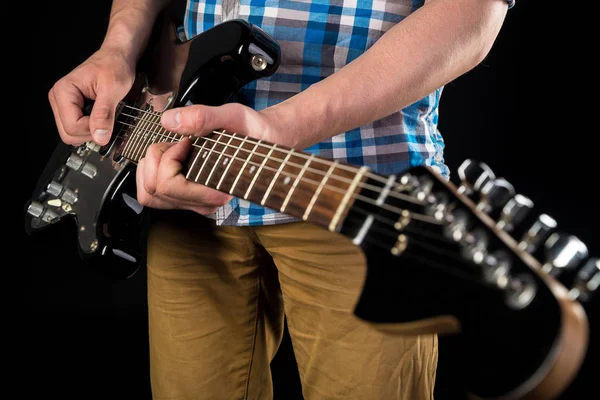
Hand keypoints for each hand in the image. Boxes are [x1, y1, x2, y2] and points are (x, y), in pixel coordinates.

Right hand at [48, 47, 135, 145]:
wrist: (118, 58)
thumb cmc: (114, 66)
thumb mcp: (112, 90)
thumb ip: (104, 114)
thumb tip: (100, 137)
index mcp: (63, 92)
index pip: (71, 126)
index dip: (92, 129)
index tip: (107, 121)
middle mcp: (59, 99)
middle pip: (68, 134)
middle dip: (90, 133)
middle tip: (106, 120)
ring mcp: (64, 106)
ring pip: (72, 135)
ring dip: (91, 132)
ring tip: (104, 117)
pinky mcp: (72, 110)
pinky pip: (78, 130)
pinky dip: (91, 129)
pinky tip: (101, 118)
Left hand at [136, 103, 284, 214]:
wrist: (264, 141)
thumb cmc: (253, 131)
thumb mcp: (234, 116)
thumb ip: (203, 117)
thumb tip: (168, 121)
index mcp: (216, 190)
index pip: (168, 185)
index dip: (169, 157)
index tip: (188, 141)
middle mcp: (204, 204)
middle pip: (153, 190)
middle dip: (158, 159)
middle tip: (179, 143)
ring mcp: (194, 204)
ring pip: (148, 195)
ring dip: (152, 166)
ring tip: (173, 150)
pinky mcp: (187, 199)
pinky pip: (152, 193)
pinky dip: (151, 171)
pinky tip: (169, 156)